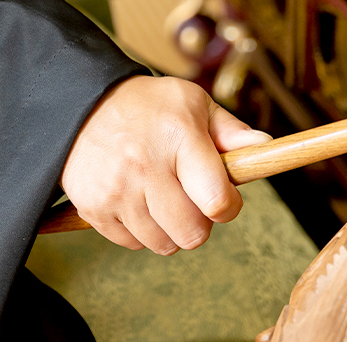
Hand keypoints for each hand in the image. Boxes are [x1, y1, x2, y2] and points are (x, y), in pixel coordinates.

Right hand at [60, 76, 271, 253]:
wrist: (80, 104)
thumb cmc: (147, 106)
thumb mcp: (192, 103)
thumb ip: (230, 129)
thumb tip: (265, 144)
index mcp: (179, 137)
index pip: (217, 201)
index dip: (229, 207)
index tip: (224, 198)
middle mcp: (146, 166)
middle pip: (192, 234)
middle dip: (200, 224)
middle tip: (191, 200)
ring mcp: (117, 190)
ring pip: (162, 245)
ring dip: (170, 230)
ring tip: (162, 199)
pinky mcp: (94, 208)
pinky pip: (131, 243)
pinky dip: (140, 231)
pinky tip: (137, 201)